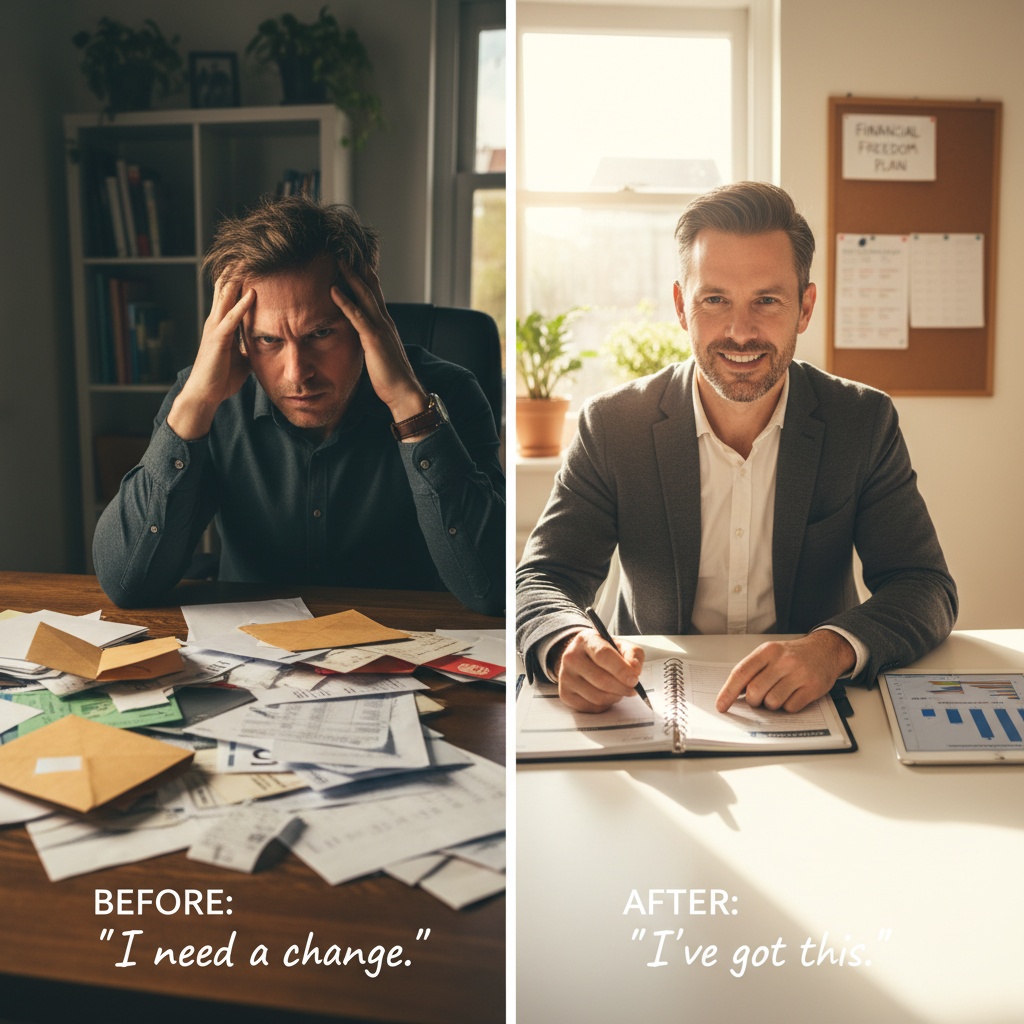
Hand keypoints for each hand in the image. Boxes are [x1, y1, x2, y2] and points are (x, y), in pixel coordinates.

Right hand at [167, 274, 253, 440]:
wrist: (205, 394)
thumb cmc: (222, 377)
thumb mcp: (242, 358)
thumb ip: (250, 345)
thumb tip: (265, 343)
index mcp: (222, 324)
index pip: (230, 294)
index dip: (240, 277)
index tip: (253, 261)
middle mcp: (216, 321)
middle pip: (226, 287)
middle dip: (237, 269)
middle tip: (251, 248)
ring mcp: (216, 328)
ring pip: (226, 297)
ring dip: (238, 279)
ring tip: (249, 260)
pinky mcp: (218, 339)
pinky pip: (231, 319)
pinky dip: (242, 305)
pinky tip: (252, 294)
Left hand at [330, 265, 428, 425]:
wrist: (403, 392)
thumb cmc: (390, 377)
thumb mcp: (379, 353)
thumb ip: (371, 340)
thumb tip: (361, 337)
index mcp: (385, 324)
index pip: (374, 294)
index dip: (365, 277)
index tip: (353, 261)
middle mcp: (384, 321)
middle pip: (371, 287)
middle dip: (358, 268)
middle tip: (345, 250)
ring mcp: (380, 328)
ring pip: (365, 295)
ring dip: (351, 276)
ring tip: (338, 260)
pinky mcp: (374, 339)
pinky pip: (357, 316)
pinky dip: (345, 301)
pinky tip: (333, 289)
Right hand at [553, 629, 645, 712]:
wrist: (582, 658)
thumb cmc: (604, 652)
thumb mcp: (620, 645)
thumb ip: (633, 654)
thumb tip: (635, 670)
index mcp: (586, 640)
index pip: (603, 655)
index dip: (621, 670)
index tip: (634, 680)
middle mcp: (571, 657)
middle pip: (600, 679)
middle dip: (622, 688)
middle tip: (633, 689)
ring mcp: (565, 676)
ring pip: (596, 696)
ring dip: (614, 697)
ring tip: (619, 690)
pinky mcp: (565, 693)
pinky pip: (591, 706)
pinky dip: (604, 705)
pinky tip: (606, 695)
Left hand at [715, 631, 855, 713]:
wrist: (825, 650)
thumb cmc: (792, 655)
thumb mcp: (769, 654)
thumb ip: (752, 670)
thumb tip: (733, 695)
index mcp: (767, 651)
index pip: (741, 673)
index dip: (727, 692)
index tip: (721, 706)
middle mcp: (783, 661)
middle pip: (755, 691)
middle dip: (753, 701)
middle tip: (759, 698)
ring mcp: (799, 674)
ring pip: (772, 702)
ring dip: (771, 704)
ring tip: (778, 693)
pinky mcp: (813, 687)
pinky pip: (790, 708)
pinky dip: (788, 706)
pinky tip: (792, 695)